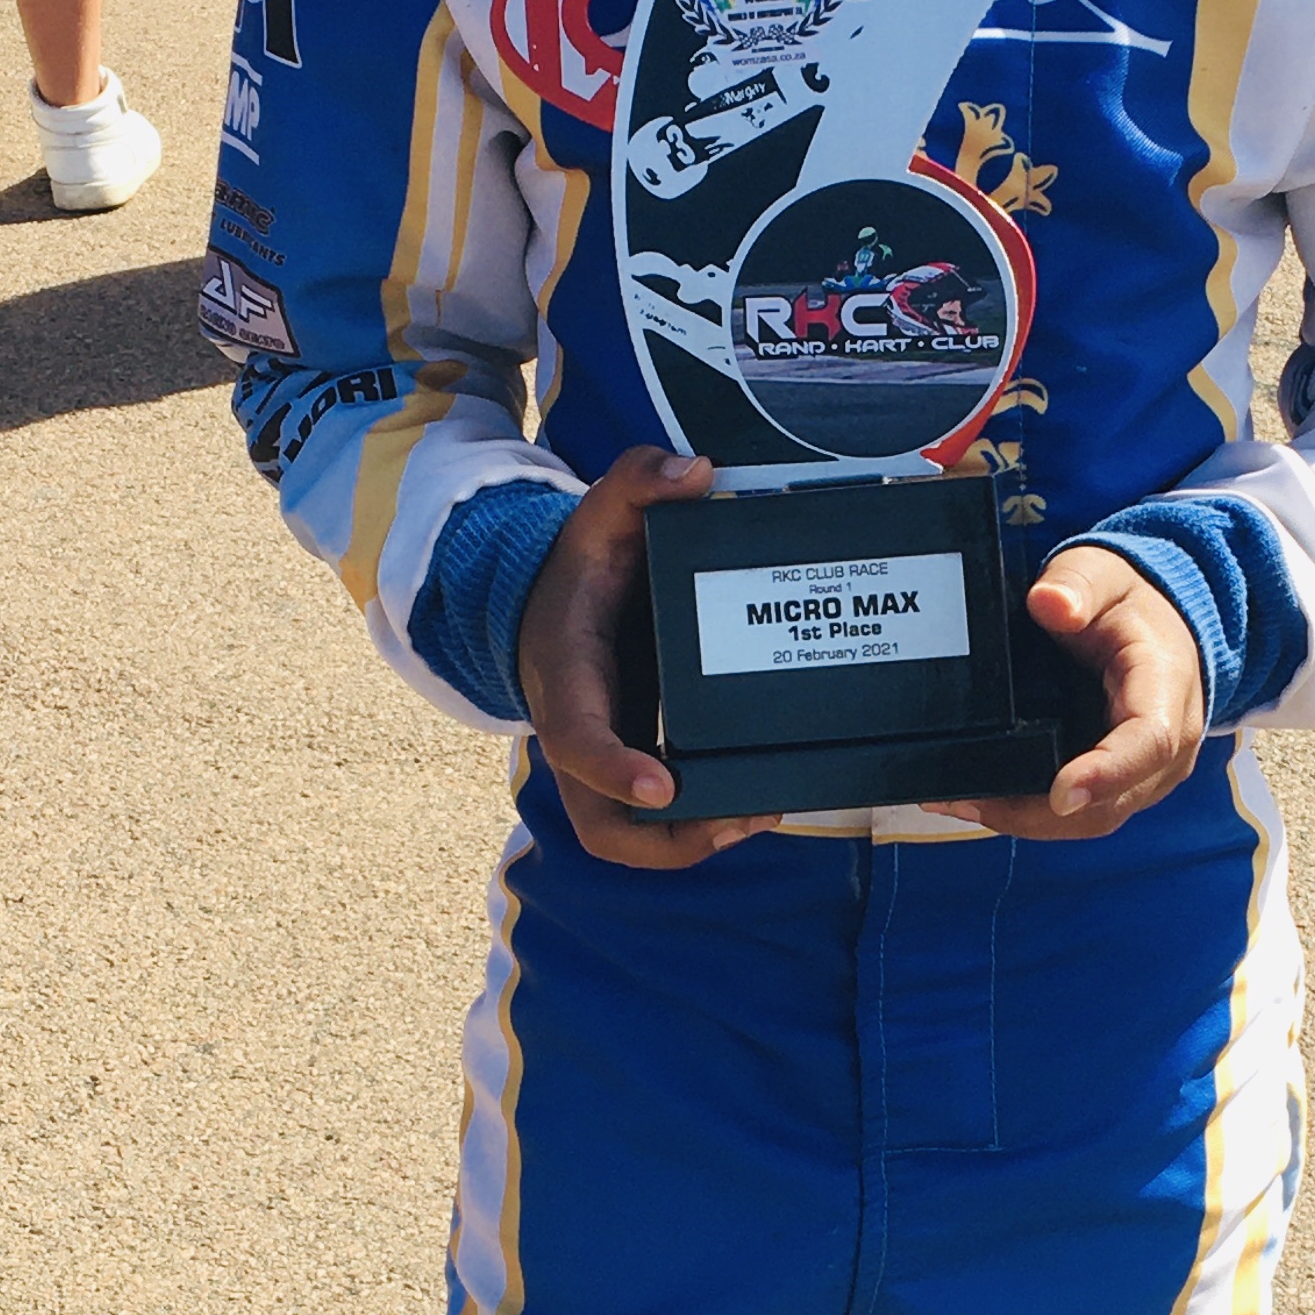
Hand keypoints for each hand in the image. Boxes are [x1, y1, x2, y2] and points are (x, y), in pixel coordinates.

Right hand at [515, 446, 776, 868]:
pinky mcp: (634, 765)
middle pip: (599, 823)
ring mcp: (605, 759)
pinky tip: (761, 806)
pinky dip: (701, 826)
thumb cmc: (585, 563)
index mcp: (565, 674)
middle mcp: (578, 733)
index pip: (574, 738)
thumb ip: (638, 479)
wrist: (553, 600)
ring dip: (691, 843)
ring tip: (762, 815)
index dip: (613, 768)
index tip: (663, 784)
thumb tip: (696, 472)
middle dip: (664, 840)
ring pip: (627, 836)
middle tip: (737, 820)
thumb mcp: (600, 512)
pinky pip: (656, 821)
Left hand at [930, 546, 1205, 841]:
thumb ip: (1077, 585)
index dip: (1105, 773)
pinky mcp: (1118, 786)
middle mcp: (1168, 747)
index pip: (1148, 742)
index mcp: (1168, 689)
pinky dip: (1029, 814)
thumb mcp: (1103, 574)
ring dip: (1026, 819)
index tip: (1061, 793)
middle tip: (967, 798)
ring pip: (1091, 819)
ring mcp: (1144, 775)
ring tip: (959, 800)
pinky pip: (1077, 815)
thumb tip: (1050, 603)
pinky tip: (979, 800)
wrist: (1156, 628)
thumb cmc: (1129, 605)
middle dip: (1038, 811)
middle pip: (1111, 801)